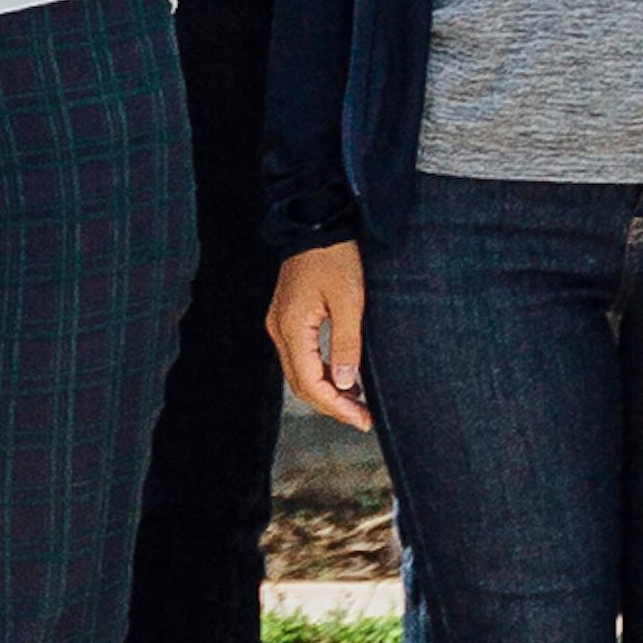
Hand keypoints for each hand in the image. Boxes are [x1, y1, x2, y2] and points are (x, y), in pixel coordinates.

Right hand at [267, 244, 371, 431]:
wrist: (316, 222)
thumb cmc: (336, 257)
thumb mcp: (350, 300)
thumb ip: (346, 344)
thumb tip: (344, 384)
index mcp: (292, 328)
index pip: (310, 383)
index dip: (337, 407)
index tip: (363, 420)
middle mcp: (279, 330)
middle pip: (301, 384)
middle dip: (332, 406)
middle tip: (363, 419)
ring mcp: (279, 324)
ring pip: (299, 373)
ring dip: (326, 392)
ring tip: (357, 404)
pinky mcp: (287, 318)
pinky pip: (300, 357)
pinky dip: (320, 374)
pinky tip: (343, 379)